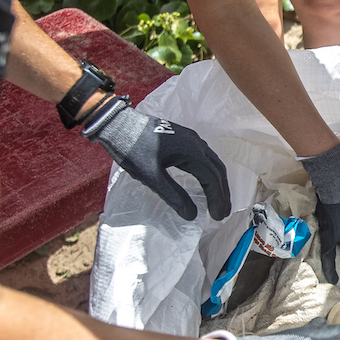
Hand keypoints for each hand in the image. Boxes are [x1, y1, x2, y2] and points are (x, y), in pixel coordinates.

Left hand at [82, 96, 229, 221]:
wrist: (118, 123)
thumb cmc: (132, 149)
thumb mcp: (151, 176)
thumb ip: (173, 195)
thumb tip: (192, 215)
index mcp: (191, 152)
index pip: (212, 178)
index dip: (217, 199)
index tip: (217, 217)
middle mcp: (196, 143)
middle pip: (217, 170)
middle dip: (222, 192)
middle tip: (222, 213)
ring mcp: (190, 138)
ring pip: (212, 162)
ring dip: (216, 182)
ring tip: (217, 200)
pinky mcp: (182, 137)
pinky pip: (203, 156)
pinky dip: (208, 172)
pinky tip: (202, 181)